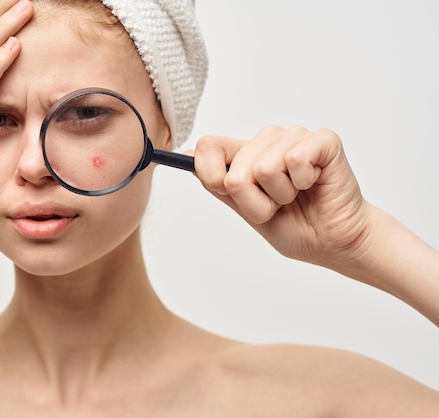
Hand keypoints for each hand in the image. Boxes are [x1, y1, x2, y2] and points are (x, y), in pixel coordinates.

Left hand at [193, 126, 370, 269]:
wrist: (334, 242)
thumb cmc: (295, 226)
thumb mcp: (246, 210)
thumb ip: (218, 184)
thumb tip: (186, 157)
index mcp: (244, 155)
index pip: (208, 146)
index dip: (212, 176)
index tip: (230, 194)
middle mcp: (266, 142)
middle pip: (235, 170)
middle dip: (255, 202)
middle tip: (279, 205)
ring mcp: (294, 137)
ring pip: (264, 167)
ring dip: (281, 195)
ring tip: (297, 196)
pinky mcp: (322, 139)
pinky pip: (295, 159)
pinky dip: (303, 182)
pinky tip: (314, 184)